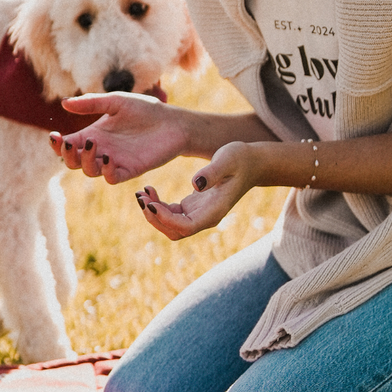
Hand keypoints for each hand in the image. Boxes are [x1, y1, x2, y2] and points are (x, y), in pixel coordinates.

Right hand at [48, 93, 189, 184]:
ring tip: (91, 144)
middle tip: (69, 144)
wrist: (173, 122)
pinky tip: (108, 157)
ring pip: (89, 170)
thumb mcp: (116, 102)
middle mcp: (100, 150)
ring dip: (85, 161)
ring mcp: (114, 161)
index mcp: (93, 134)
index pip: (68, 144)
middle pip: (74, 161)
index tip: (55, 136)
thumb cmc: (145, 110)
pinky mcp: (129, 170)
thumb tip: (64, 103)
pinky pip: (111, 177)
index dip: (57, 144)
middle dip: (67, 155)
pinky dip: (106, 171)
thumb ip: (91, 103)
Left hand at [135, 141, 256, 239]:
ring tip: (141, 193)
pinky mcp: (192, 207)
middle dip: (154, 219)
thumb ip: (212, 172)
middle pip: (174, 232)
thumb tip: (195, 184)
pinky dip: (157, 205)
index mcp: (214, 211)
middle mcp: (205, 218)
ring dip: (152, 213)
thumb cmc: (240, 159)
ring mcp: (198, 214)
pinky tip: (149, 189)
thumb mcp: (228, 159)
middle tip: (140, 197)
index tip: (150, 204)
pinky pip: (169, 214)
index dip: (166, 219)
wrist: (251, 163)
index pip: (186, 227)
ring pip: (169, 225)